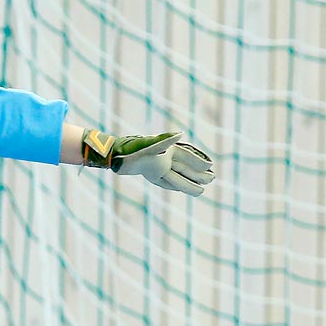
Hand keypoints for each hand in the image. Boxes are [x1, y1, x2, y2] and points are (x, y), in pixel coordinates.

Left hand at [82, 129, 214, 196]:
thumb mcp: (147, 144)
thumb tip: (180, 134)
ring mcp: (157, 166)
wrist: (113, 155)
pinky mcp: (150, 173)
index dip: (198, 161)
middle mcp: (164, 158)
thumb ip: (164, 141)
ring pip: (177, 177)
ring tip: (200, 190)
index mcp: (167, 150)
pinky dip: (173, 185)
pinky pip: (165, 181)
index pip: (187, 156)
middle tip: (212, 179)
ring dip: (188, 184)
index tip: (210, 166)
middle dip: (198, 174)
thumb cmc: (130, 148)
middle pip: (185, 168)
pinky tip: (180, 189)